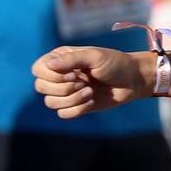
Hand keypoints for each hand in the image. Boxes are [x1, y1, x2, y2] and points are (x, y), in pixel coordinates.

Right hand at [33, 47, 147, 118]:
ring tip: (90, 92)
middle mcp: (59, 75)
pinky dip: (77, 109)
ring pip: (50, 102)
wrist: (132, 80)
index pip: (38, 69)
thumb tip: (48, 64)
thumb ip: (72, 59)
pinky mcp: (75, 105)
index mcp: (61, 59)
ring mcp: (66, 91)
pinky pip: (62, 114)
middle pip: (40, 87)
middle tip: (83, 82)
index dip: (51, 75)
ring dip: (72, 99)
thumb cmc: (116, 63)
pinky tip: (91, 101)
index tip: (73, 73)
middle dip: (63, 88)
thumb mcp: (96, 56)